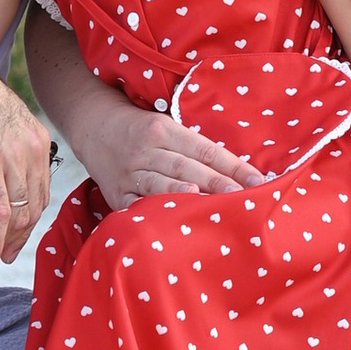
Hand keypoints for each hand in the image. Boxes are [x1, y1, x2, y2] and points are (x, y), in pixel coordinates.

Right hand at [0, 46, 51, 273]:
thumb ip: (8, 149)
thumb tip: (0, 179)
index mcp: (38, 140)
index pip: (40, 195)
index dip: (25, 224)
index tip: (10, 240)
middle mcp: (32, 150)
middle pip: (32, 211)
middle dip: (13, 240)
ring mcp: (11, 158)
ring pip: (15, 218)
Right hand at [76, 85, 264, 204]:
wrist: (93, 127)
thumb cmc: (141, 130)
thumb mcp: (165, 126)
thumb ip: (193, 147)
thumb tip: (236, 171)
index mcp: (163, 130)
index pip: (204, 149)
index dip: (231, 165)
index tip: (257, 180)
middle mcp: (146, 150)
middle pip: (186, 167)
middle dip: (216, 183)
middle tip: (242, 197)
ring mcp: (129, 173)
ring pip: (161, 185)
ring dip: (185, 196)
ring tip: (207, 205)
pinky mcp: (116, 194)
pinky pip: (135, 205)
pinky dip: (152, 213)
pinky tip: (168, 222)